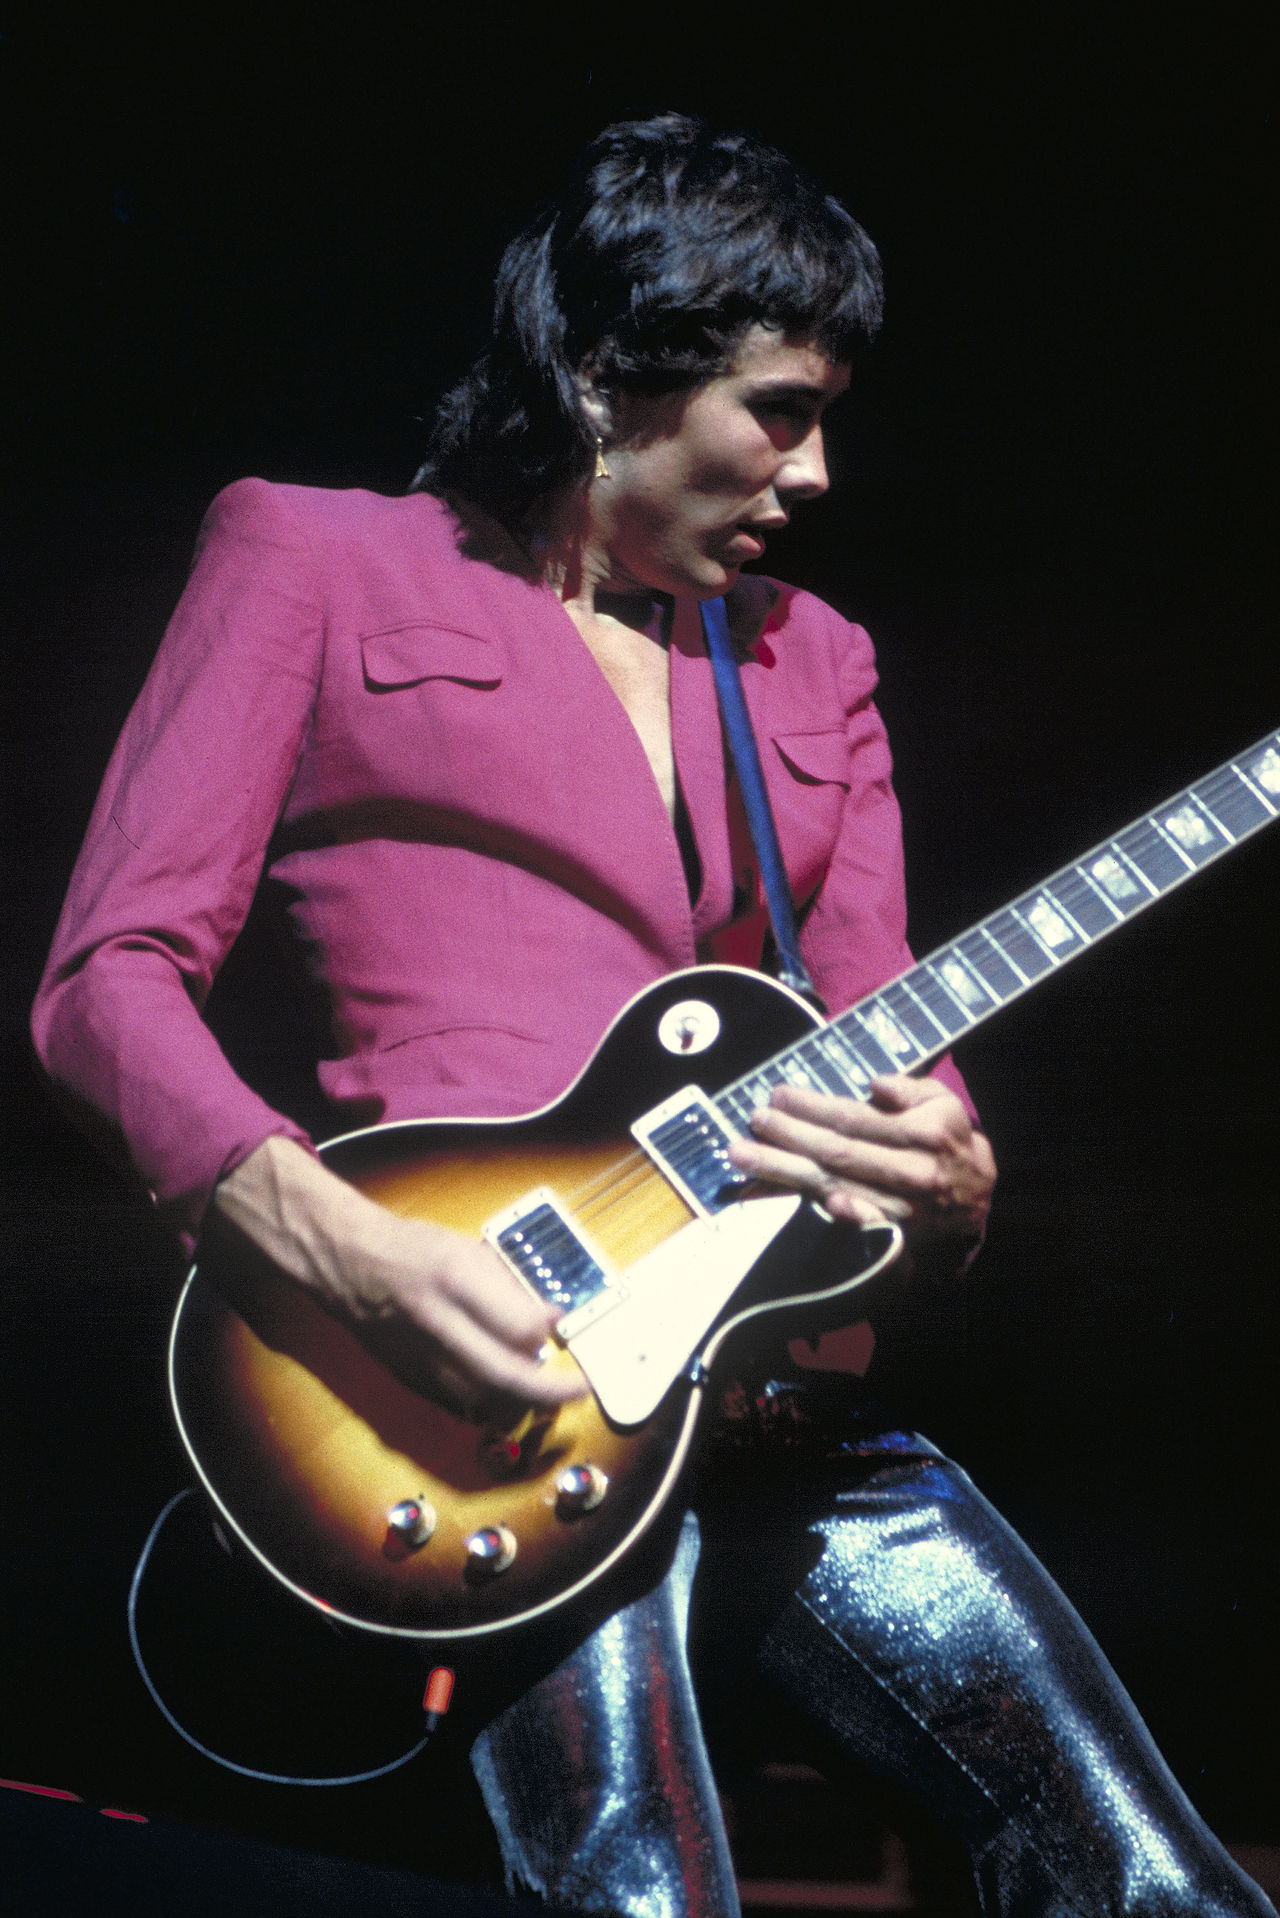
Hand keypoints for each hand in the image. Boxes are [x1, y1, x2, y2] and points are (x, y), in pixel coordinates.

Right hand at [212, 1136, 587, 1420]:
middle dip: (551, 1391)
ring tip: (543, 1389)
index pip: (518, 1322)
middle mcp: (439, 1322)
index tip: (563, 1325)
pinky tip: (502, 1390)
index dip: (549, 1329)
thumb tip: (549, 1318)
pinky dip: (487, 1401)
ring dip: (520, 1400)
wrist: (346, 1262)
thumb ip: (507, 1286)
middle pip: (506, 1375)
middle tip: (579, 1389)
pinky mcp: (409, 1378)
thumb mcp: (465, 1250)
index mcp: (455, 1278)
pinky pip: (459, 1403)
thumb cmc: (410, 1249)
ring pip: (486, 1399)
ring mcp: (421, 1356)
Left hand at [726, 1074, 994, 1264]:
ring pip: (832, 1186)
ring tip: (742, 1155)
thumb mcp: (943, 1104)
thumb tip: (875, 1084)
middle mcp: (910, 1172)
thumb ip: (910, 1089)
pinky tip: (795, 1202)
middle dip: (788, 1134)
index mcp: (922, 1134)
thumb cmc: (949, 1143)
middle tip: (753, 1119)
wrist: (978, 1202)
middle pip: (835, 1152)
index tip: (777, 1093)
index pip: (853, 1118)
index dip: (811, 1106)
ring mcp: (899, 1208)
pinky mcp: (891, 1234)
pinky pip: (851, 1225)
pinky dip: (825, 1214)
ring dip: (782, 1171)